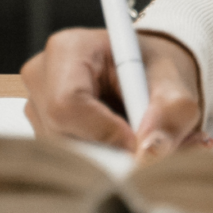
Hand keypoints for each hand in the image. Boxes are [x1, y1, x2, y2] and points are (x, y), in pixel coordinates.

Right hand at [21, 29, 206, 162]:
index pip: (67, 104)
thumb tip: (150, 151)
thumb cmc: (156, 72)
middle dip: (108, 152)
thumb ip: (170, 115)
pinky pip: (68, 160)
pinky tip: (122, 147)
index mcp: (69, 49)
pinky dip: (101, 162)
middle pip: (62, 136)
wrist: (149, 75)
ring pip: (66, 154)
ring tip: (139, 141)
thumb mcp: (175, 87)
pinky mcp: (43, 130)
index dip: (104, 132)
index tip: (138, 142)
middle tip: (146, 150)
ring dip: (108, 159)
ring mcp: (37, 106)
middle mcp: (42, 76)